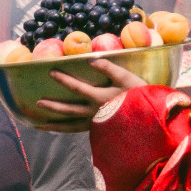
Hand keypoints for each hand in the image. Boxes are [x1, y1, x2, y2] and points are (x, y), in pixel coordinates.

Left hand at [32, 58, 146, 130]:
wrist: (151, 117)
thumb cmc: (140, 94)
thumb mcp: (126, 77)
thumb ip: (108, 68)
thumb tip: (90, 59)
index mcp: (99, 98)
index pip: (76, 88)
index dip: (63, 79)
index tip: (51, 72)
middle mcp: (94, 113)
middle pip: (68, 110)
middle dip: (52, 106)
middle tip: (38, 102)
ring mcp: (96, 124)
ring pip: (71, 126)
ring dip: (55, 125)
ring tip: (41, 126)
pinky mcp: (100, 130)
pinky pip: (80, 131)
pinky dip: (68, 131)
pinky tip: (62, 130)